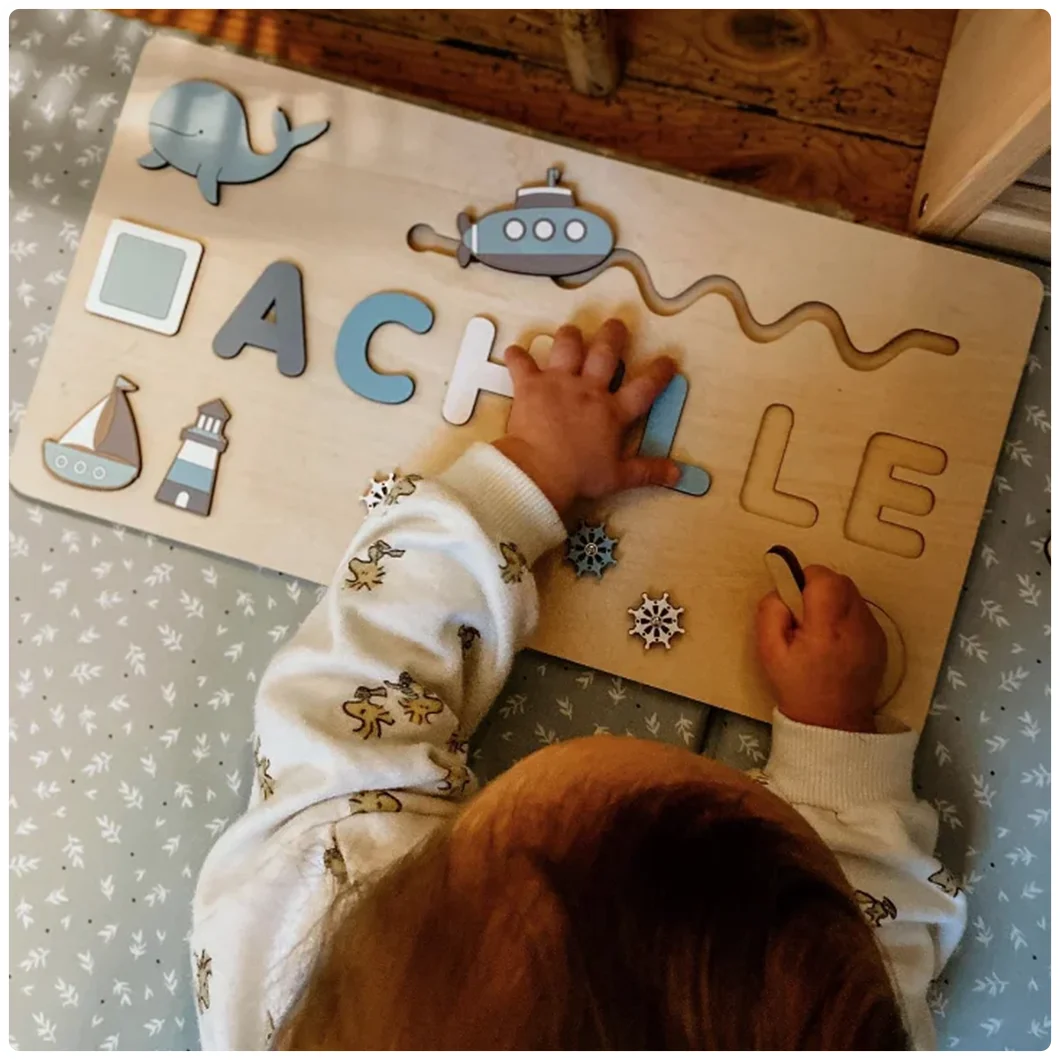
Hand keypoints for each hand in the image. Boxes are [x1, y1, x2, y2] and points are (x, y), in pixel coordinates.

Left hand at [493, 319, 679, 513]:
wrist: (539, 472)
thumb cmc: (579, 476)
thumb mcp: (617, 477)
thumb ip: (647, 471)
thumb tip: (678, 473)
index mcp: (612, 412)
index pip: (644, 387)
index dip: (659, 373)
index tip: (668, 360)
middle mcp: (588, 389)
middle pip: (605, 352)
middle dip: (613, 334)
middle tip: (616, 324)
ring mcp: (558, 382)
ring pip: (567, 346)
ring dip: (569, 336)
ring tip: (571, 332)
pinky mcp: (530, 384)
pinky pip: (521, 363)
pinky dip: (517, 357)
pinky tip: (514, 352)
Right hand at [755, 565, 885, 732]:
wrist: (833, 724)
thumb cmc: (797, 686)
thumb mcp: (768, 651)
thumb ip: (770, 612)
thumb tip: (781, 589)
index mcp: (827, 627)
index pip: (824, 578)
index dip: (805, 579)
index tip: (795, 600)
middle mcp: (856, 624)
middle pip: (841, 581)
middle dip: (820, 588)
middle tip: (805, 615)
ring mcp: (873, 632)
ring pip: (853, 594)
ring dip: (835, 601)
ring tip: (821, 629)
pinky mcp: (881, 640)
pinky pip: (861, 612)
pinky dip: (847, 616)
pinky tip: (836, 641)